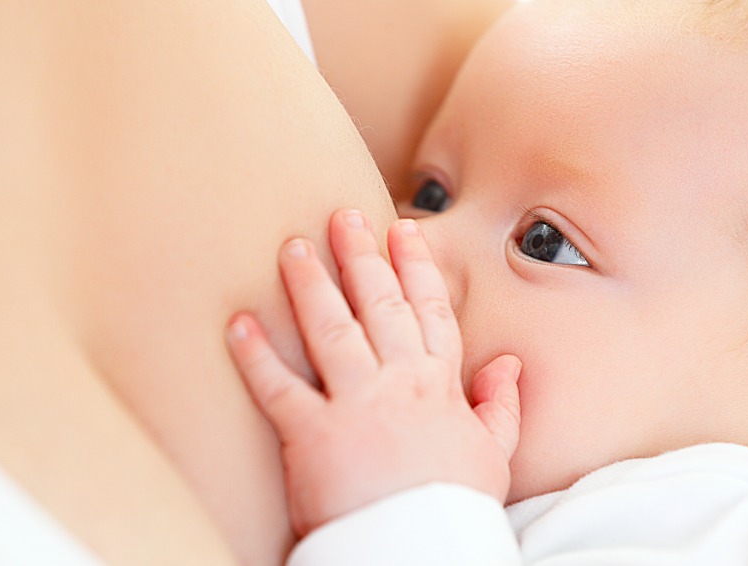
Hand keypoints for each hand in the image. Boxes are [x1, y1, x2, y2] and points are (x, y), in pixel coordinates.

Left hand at [226, 210, 521, 536]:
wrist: (419, 552)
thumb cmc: (452, 509)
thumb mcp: (492, 457)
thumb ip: (500, 408)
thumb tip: (510, 366)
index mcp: (438, 386)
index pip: (428, 311)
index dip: (415, 267)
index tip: (403, 230)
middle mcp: (397, 383)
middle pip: (378, 305)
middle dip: (360, 256)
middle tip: (342, 215)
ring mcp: (354, 405)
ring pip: (330, 329)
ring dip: (309, 285)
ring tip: (290, 249)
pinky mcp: (312, 435)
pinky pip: (278, 386)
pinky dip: (254, 354)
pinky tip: (237, 322)